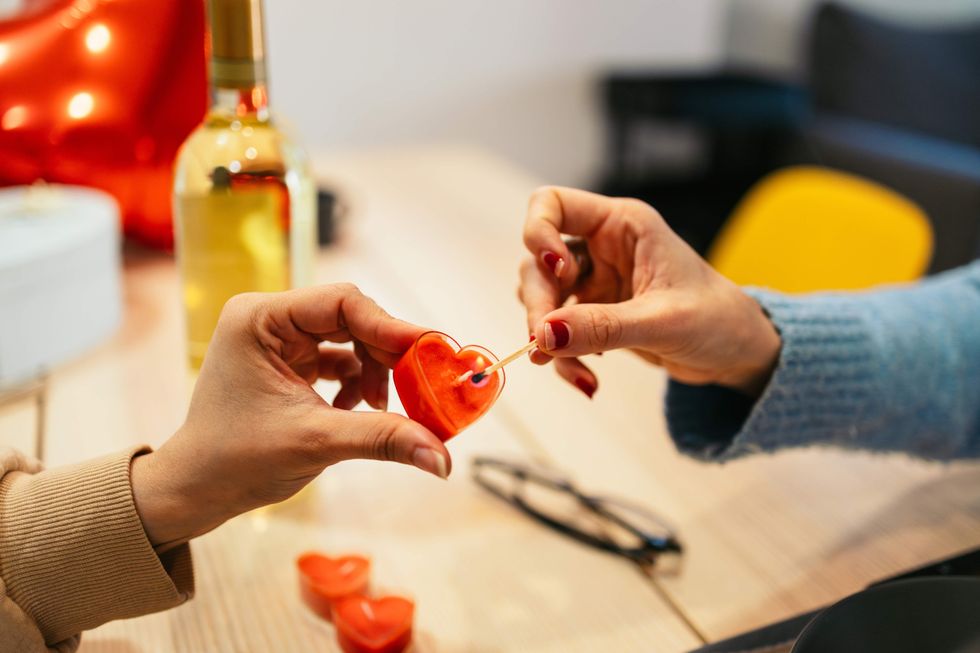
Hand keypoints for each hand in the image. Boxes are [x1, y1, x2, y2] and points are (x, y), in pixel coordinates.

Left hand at [132, 284, 449, 550]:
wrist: (196, 490)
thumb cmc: (235, 460)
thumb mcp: (316, 442)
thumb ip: (383, 438)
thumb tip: (443, 458)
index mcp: (260, 319)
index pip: (341, 303)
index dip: (390, 326)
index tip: (429, 350)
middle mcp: (269, 320)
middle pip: (352, 318)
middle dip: (387, 353)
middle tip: (422, 383)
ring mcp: (279, 340)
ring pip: (350, 339)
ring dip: (375, 371)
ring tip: (383, 408)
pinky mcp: (289, 363)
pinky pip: (340, 359)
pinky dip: (358, 383)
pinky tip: (360, 410)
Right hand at [518, 186, 780, 397]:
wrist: (736, 354)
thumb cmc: (716, 320)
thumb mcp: (662, 321)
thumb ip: (602, 326)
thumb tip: (543, 335)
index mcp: (621, 225)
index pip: (552, 203)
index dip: (538, 233)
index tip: (555, 272)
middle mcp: (601, 246)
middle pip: (537, 261)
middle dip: (538, 303)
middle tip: (543, 343)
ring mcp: (594, 281)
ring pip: (540, 298)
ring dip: (546, 336)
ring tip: (573, 367)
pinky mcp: (592, 314)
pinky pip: (557, 332)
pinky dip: (562, 357)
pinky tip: (588, 379)